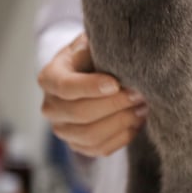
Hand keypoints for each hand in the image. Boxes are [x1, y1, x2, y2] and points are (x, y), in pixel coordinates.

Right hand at [37, 33, 146, 156]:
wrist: (89, 75)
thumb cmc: (92, 56)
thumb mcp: (90, 43)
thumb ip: (98, 46)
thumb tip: (115, 51)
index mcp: (49, 78)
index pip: (66, 87)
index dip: (91, 87)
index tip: (116, 84)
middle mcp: (50, 107)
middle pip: (80, 113)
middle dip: (114, 104)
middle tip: (139, 94)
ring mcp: (62, 130)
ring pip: (91, 135)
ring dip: (121, 122)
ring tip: (142, 107)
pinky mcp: (78, 146)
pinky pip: (100, 149)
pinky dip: (122, 137)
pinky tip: (137, 121)